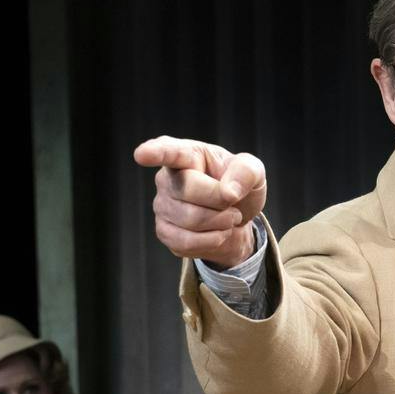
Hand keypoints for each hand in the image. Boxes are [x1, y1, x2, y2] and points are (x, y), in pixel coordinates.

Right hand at [133, 136, 267, 267]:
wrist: (236, 217)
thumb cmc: (238, 186)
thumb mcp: (253, 172)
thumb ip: (246, 173)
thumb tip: (228, 192)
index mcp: (186, 154)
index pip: (168, 151)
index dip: (154, 153)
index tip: (142, 154)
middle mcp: (166, 178)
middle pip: (188, 189)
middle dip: (220, 200)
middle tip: (233, 202)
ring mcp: (161, 205)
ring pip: (190, 219)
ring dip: (220, 222)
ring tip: (228, 217)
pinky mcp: (164, 231)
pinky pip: (185, 242)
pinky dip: (211, 240)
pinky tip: (217, 232)